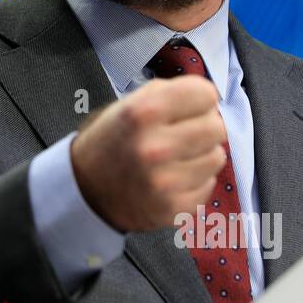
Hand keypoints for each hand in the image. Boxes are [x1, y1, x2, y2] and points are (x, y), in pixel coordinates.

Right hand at [70, 76, 227, 232]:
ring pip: (217, 157)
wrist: (85, 188)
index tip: (188, 106)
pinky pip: (208, 186)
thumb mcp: (129, 104)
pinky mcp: (172, 209)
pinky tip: (174, 179)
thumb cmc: (114, 140)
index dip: (199, 98)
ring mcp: (164, 182)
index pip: (205, 94)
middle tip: (185, 133)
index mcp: (143, 113)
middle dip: (205, 126)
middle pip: (217, 127)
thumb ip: (169, 93)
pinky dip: (196, 181)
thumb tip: (209, 98)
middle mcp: (154, 147)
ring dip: (202, 154)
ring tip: (177, 157)